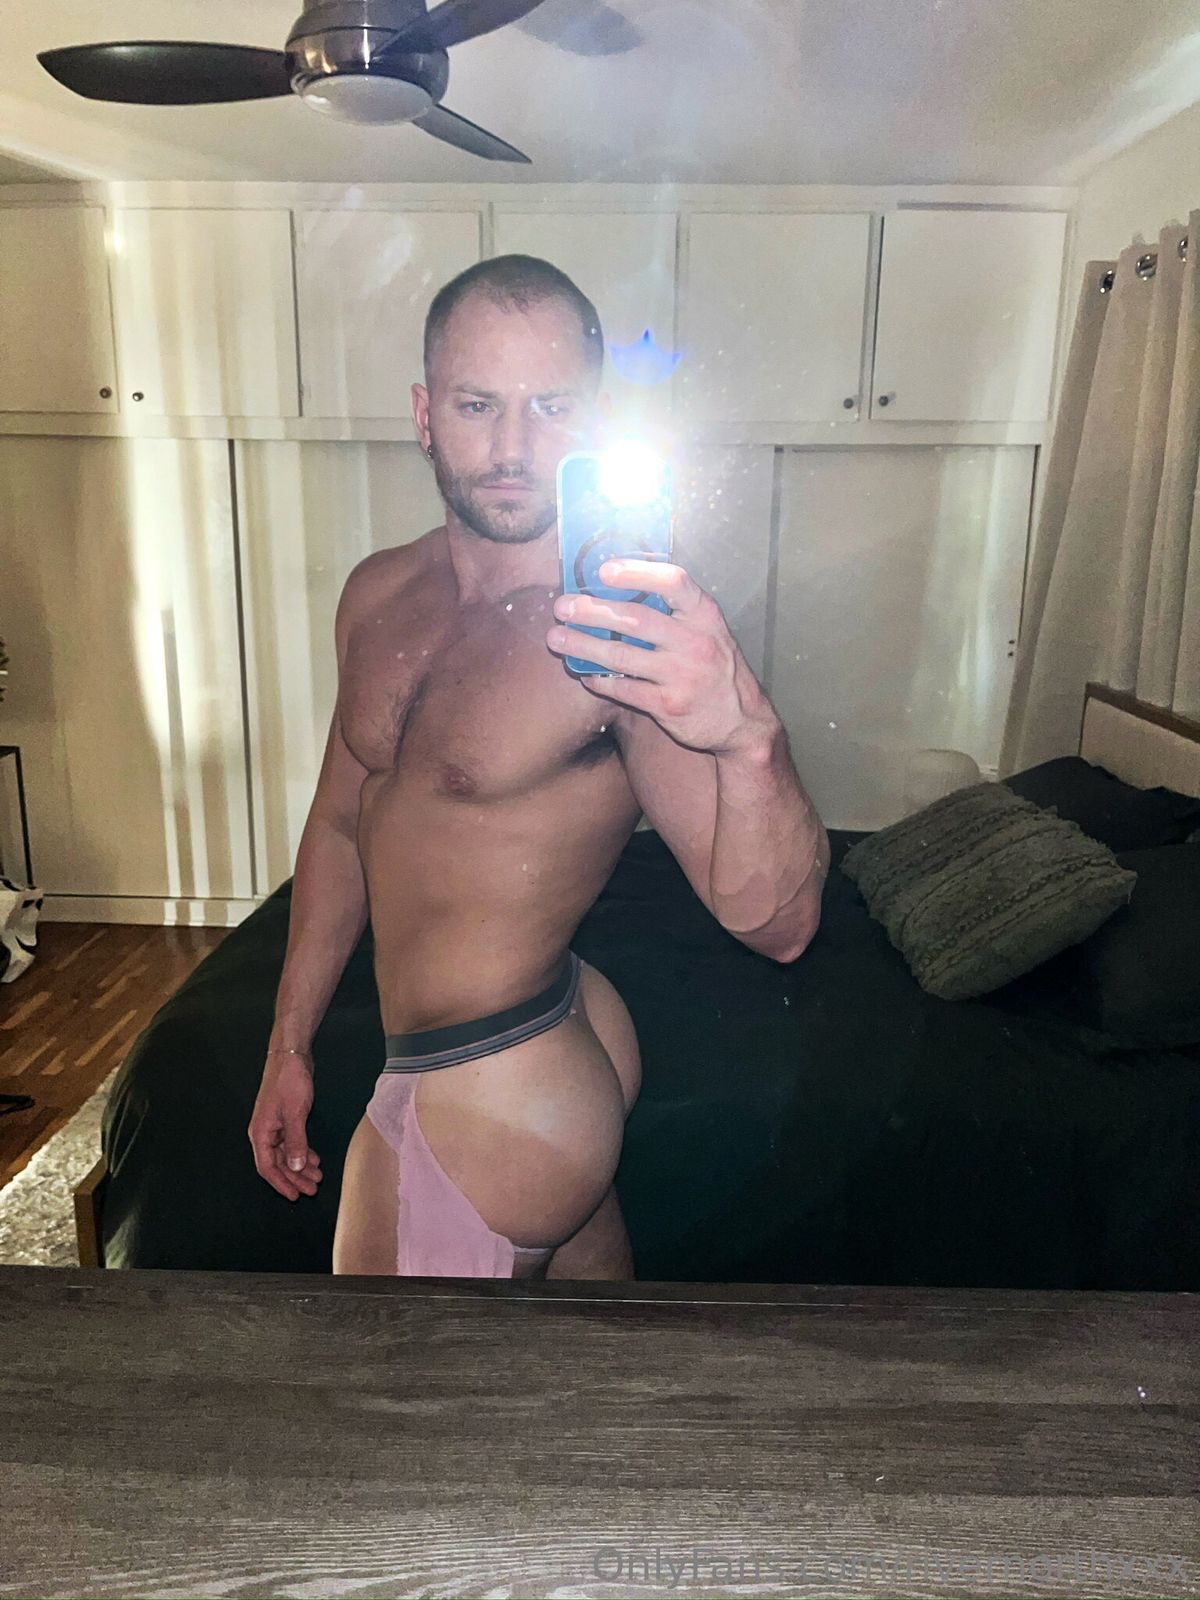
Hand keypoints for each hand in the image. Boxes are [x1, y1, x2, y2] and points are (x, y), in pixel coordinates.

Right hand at [248, 1049, 323, 1200]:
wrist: (292, 1056)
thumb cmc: (289, 1083)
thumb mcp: (295, 1113)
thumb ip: (296, 1141)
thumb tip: (295, 1168)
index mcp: (261, 1133)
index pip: (267, 1167)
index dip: (281, 1183)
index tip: (295, 1196)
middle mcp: (265, 1133)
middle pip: (278, 1163)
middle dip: (295, 1178)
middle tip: (313, 1189)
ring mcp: (275, 1126)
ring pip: (287, 1154)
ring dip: (301, 1167)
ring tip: (318, 1177)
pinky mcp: (286, 1119)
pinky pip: (293, 1143)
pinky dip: (303, 1152)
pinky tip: (315, 1159)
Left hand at [545, 558, 776, 755]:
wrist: (743, 720)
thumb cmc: (715, 666)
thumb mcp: (708, 630)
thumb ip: (675, 611)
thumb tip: (618, 589)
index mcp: (704, 615)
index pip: (673, 582)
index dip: (637, 572)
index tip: (604, 570)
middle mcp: (695, 641)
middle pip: (636, 619)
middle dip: (592, 611)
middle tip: (562, 607)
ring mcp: (682, 675)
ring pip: (622, 656)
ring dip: (583, 646)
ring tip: (557, 639)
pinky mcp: (669, 706)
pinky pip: (624, 690)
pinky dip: (600, 680)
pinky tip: (584, 674)